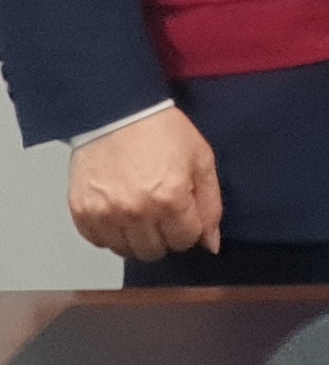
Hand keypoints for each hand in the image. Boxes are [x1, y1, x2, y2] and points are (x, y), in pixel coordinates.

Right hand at [68, 108, 220, 261]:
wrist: (118, 113)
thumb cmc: (163, 132)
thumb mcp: (201, 160)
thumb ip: (210, 205)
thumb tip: (210, 244)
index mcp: (170, 199)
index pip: (186, 241)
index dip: (190, 229)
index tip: (185, 215)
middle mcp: (136, 212)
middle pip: (155, 251)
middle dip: (165, 237)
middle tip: (163, 213)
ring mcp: (105, 215)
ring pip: (126, 251)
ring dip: (137, 238)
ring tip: (140, 212)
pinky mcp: (82, 213)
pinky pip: (99, 242)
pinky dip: (111, 233)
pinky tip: (119, 211)